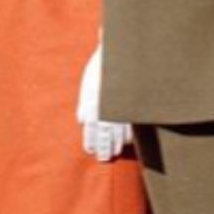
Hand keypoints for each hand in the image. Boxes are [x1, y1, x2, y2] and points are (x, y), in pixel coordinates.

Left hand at [74, 40, 126, 160]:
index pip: (91, 128)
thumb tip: (82, 121)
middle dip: (104, 147)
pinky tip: (127, 142)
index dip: (91, 140)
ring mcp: (120, 107)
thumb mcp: (88, 84)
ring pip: (119, 131)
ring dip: (116, 144)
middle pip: (105, 133)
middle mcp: (106, 107)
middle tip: (104, 158)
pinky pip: (131, 124)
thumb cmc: (101, 69)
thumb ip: (84, 104)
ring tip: (115, 153)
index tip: (91, 151)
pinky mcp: (132, 105)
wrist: (119, 55)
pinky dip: (129, 134)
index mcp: (93, 102)